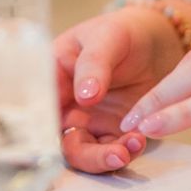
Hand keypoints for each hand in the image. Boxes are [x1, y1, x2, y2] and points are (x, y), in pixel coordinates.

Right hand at [52, 7, 187, 173]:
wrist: (153, 42)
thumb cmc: (120, 32)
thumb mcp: (106, 37)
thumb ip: (93, 64)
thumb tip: (84, 95)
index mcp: (51, 77)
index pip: (37, 106)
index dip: (42, 129)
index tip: (64, 136)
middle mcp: (64, 105)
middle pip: (58, 140)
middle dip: (83, 155)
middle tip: (110, 152)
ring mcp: (87, 122)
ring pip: (84, 153)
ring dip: (105, 158)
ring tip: (130, 148)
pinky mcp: (111, 132)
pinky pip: (111, 151)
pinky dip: (125, 152)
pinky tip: (139, 140)